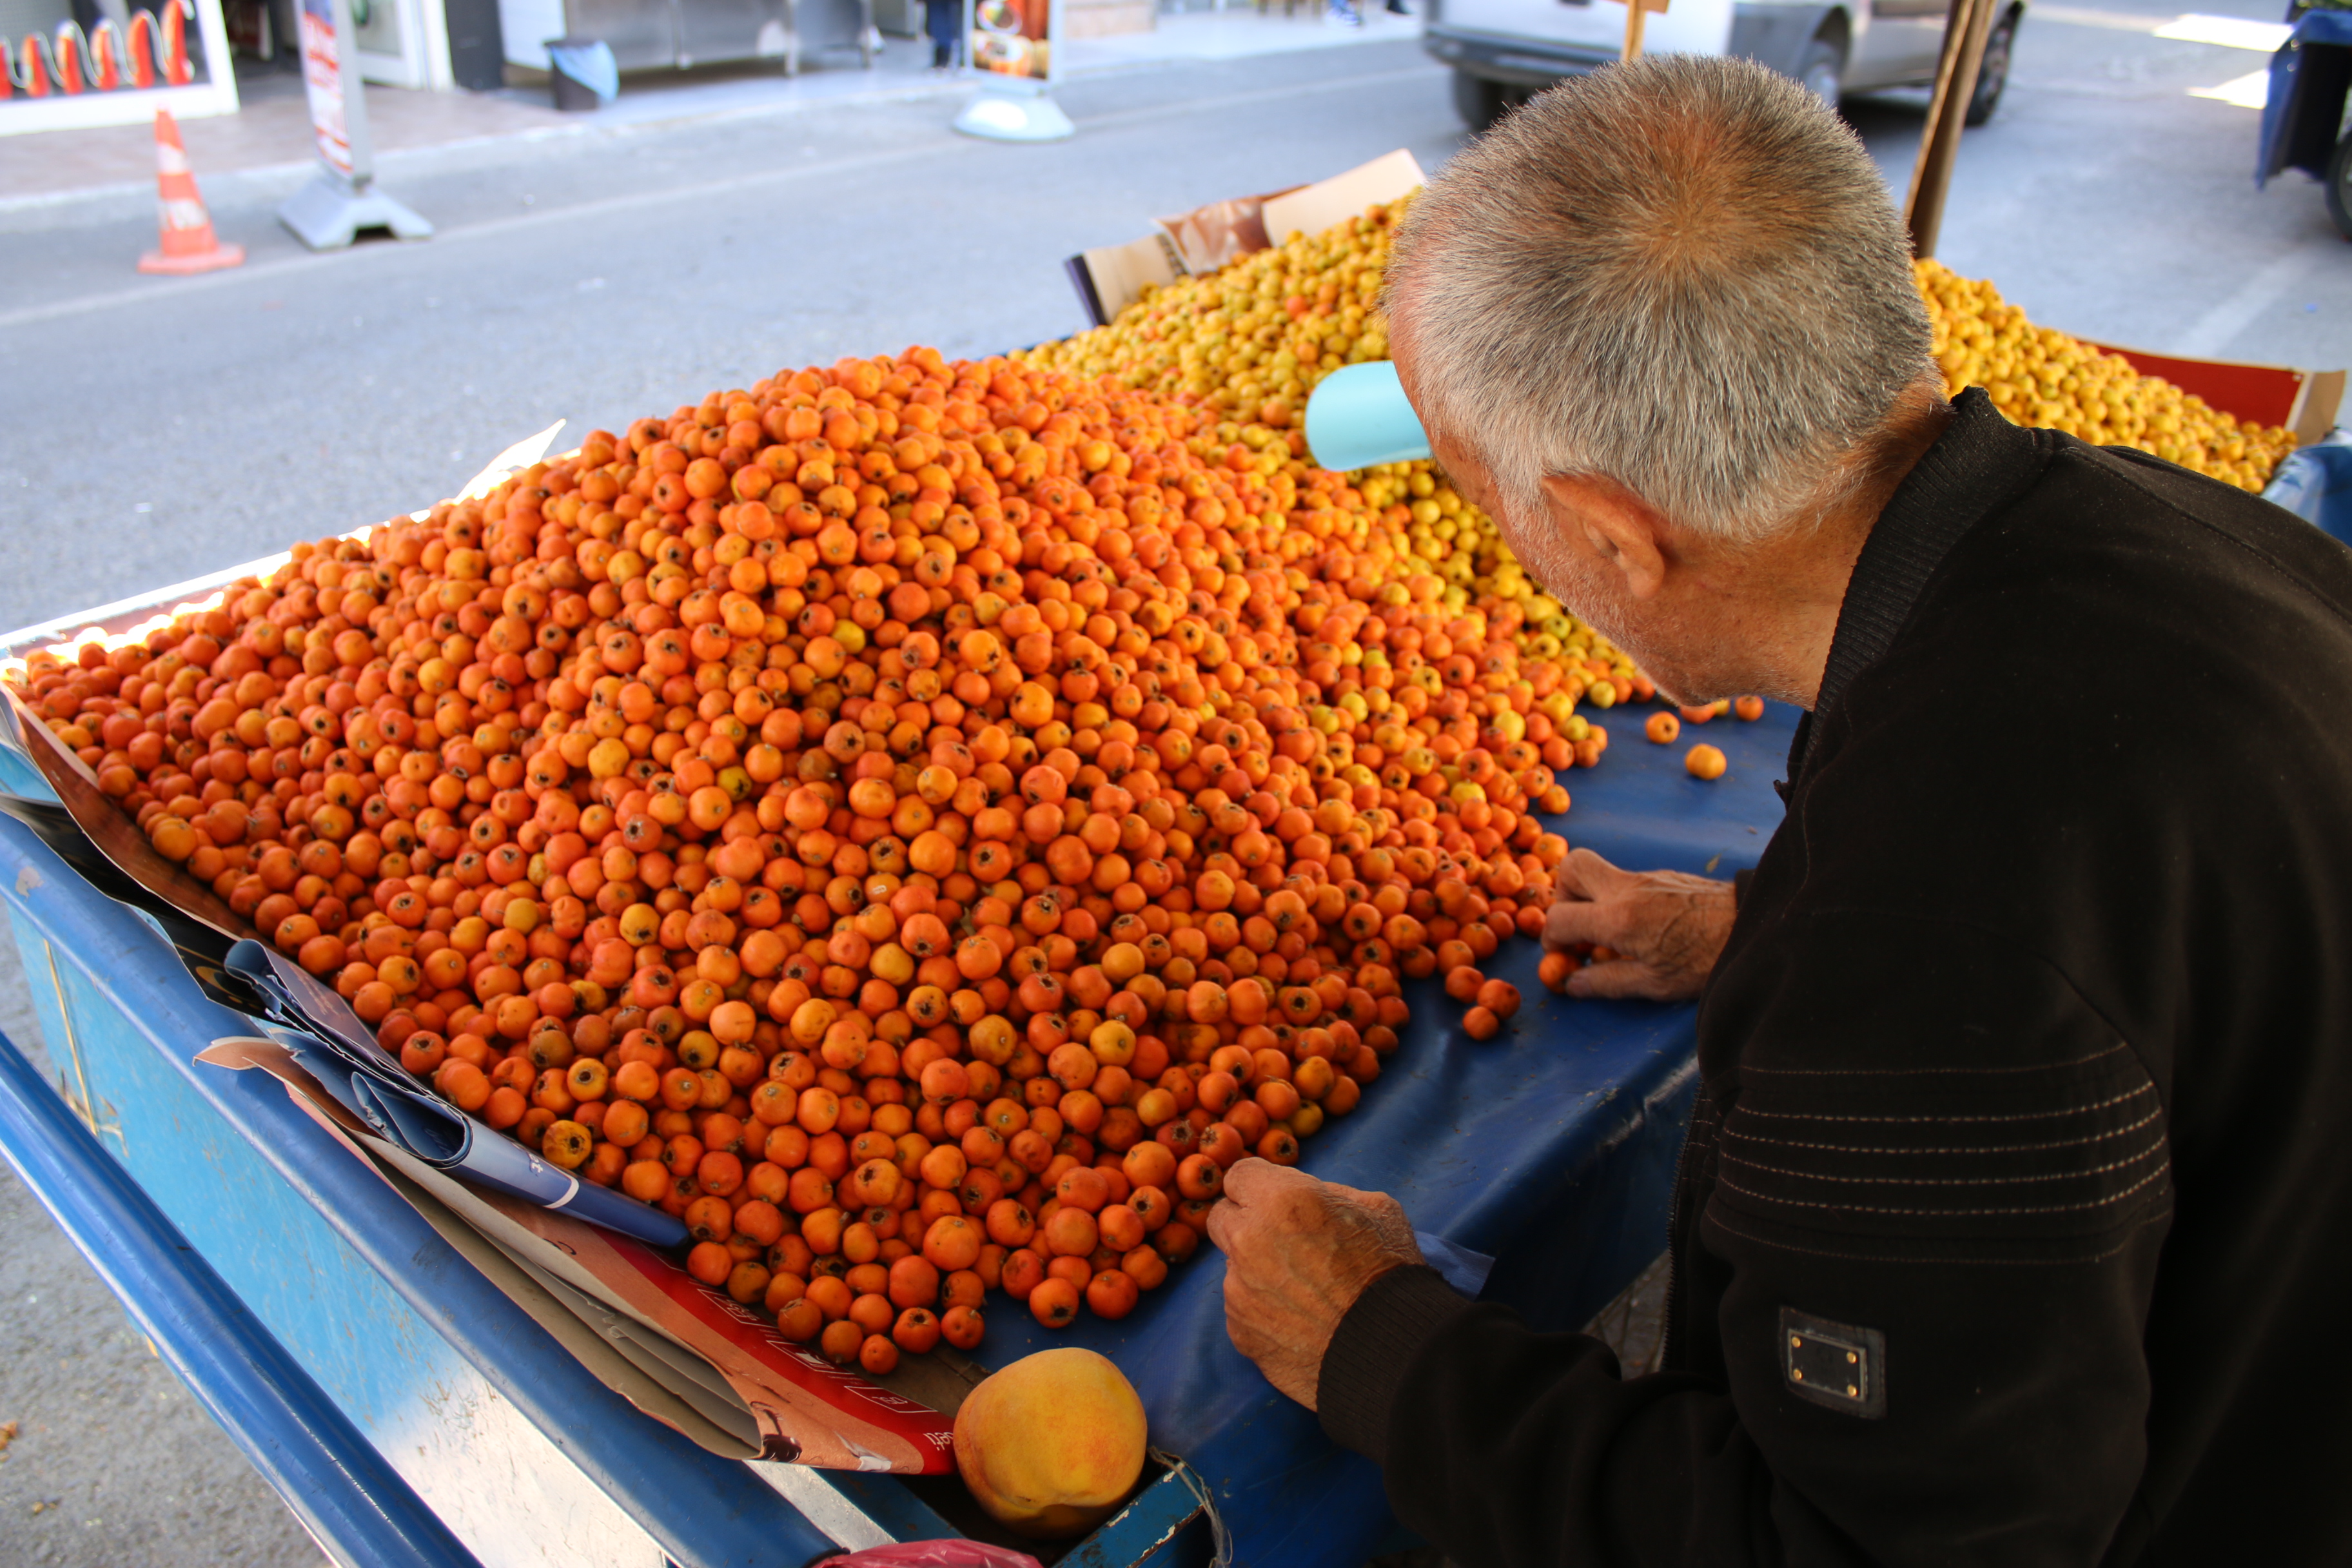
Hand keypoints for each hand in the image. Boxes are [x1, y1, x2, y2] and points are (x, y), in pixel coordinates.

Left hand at [1205, 1159, 1423, 1409]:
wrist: (1390, 1349)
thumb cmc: (1389, 1272)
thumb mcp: (1374, 1209)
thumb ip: (1326, 1194)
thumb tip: (1305, 1198)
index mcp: (1282, 1199)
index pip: (1239, 1175)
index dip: (1259, 1186)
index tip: (1275, 1199)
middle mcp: (1249, 1239)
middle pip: (1222, 1218)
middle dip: (1246, 1223)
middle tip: (1283, 1240)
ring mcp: (1238, 1288)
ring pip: (1233, 1267)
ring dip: (1256, 1270)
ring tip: (1303, 1291)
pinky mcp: (1239, 1329)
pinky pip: (1240, 1308)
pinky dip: (1262, 1310)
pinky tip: (1298, 1320)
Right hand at [1542, 847, 1735, 1001]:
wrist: (1753, 927)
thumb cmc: (1706, 960)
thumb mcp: (1655, 983)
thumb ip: (1607, 982)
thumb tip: (1572, 983)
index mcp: (1619, 919)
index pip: (1560, 918)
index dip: (1551, 939)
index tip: (1563, 956)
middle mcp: (1627, 889)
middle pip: (1572, 868)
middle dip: (1564, 897)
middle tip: (1579, 926)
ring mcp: (1647, 878)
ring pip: (1601, 873)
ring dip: (1594, 898)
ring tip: (1610, 932)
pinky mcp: (1664, 877)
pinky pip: (1627, 880)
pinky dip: (1621, 900)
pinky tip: (1642, 928)